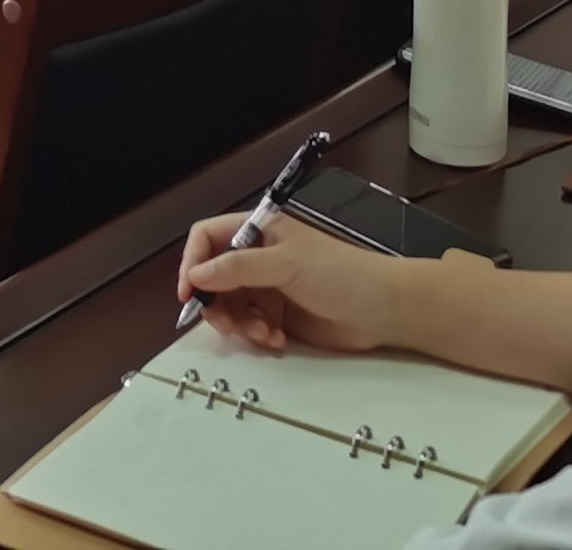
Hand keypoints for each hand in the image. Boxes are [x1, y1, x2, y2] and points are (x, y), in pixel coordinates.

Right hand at [177, 211, 404, 358]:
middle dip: (217, 303)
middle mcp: (258, 258)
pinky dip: (256, 335)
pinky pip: (249, 326)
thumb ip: (238, 268)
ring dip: (239, 324)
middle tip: (229, 324)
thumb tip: (196, 274)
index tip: (189, 292)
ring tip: (264, 332)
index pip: (209, 237)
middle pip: (213, 278)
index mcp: (259, 232)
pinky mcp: (278, 316)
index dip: (193, 261)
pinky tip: (277, 339)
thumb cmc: (340, 274)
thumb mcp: (286, 265)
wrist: (382, 309)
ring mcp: (267, 289)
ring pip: (228, 306)